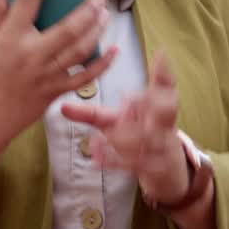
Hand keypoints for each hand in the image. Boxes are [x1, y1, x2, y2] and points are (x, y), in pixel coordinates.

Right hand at [0, 0, 120, 152]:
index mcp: (11, 38)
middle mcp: (31, 55)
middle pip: (67, 27)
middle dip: (87, 8)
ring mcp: (46, 75)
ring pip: (80, 49)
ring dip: (97, 29)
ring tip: (105, 13)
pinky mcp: (56, 91)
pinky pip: (85, 77)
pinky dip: (103, 63)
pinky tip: (113, 49)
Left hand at [60, 51, 189, 204]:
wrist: (166, 174)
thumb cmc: (139, 140)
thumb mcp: (117, 124)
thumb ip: (93, 114)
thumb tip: (62, 107)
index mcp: (159, 108)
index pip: (166, 87)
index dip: (164, 73)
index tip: (161, 55)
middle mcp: (164, 125)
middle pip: (165, 109)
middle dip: (147, 102)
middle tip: (126, 100)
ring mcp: (162, 147)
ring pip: (147, 138)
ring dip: (123, 136)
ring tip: (100, 139)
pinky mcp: (156, 168)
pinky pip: (136, 163)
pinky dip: (115, 162)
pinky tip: (96, 161)